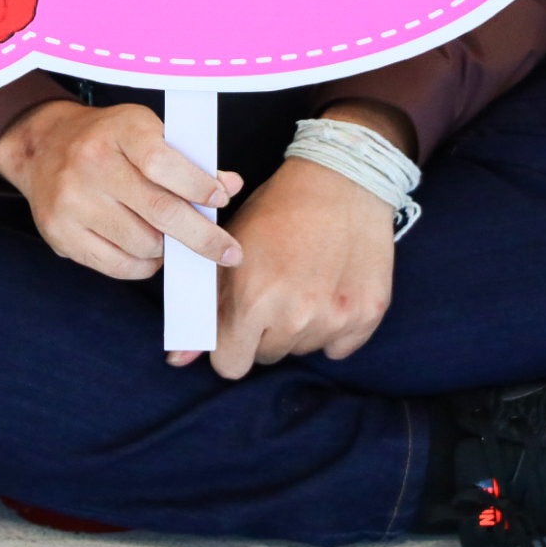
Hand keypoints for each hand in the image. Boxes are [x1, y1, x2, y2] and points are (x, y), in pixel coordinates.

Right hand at [0, 100, 244, 280]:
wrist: (43, 147)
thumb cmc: (108, 140)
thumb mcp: (146, 132)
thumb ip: (187, 160)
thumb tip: (229, 186)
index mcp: (119, 130)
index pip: (162, 162)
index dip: (197, 185)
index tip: (220, 200)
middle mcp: (91, 164)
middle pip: (159, 211)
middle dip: (202, 237)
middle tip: (229, 252)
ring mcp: (72, 201)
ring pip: (142, 243)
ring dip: (168, 249)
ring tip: (174, 241)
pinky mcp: (60, 233)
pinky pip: (117, 265)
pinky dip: (144, 265)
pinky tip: (150, 253)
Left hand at [189, 156, 397, 379]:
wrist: (341, 181)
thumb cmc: (277, 211)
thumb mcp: (230, 251)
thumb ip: (205, 309)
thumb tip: (178, 361)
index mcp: (253, 299)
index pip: (230, 365)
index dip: (229, 346)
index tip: (236, 326)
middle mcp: (294, 316)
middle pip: (267, 356)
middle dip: (264, 332)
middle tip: (274, 289)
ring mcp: (335, 318)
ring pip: (302, 349)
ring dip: (299, 327)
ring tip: (304, 281)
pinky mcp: (368, 315)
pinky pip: (339, 347)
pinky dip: (334, 326)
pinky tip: (330, 288)